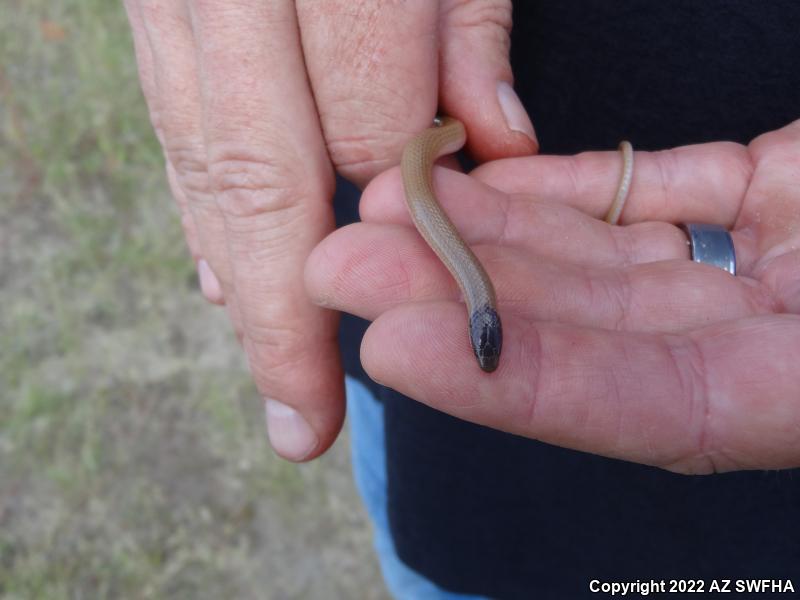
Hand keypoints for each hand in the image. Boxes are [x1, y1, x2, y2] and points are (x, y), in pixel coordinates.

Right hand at [124, 0, 535, 460]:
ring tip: (267, 372)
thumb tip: (483, 140)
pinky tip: (219, 275)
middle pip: (254, 174)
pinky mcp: (150, 8)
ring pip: (198, 160)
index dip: (403, 202)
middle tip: (298, 423)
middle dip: (283, 312)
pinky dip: (201, 211)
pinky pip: (172, 126)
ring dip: (234, 279)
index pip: (364, 114)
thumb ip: (463, 24)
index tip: (431, 269)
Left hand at [306, 119, 799, 472]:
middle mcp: (767, 342)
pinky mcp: (763, 192)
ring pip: (602, 255)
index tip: (397, 345)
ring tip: (393, 206)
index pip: (648, 411)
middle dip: (463, 294)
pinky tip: (487, 183)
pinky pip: (651, 190)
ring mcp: (760, 265)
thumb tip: (552, 356)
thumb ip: (773, 382)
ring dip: (494, 234)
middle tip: (346, 263)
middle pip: (595, 328)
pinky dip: (568, 189)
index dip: (520, 385)